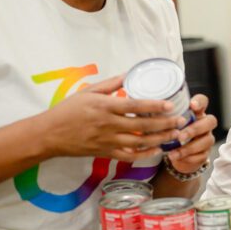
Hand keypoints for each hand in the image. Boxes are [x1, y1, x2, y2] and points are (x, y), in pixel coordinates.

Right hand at [40, 76, 183, 161]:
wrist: (49, 134)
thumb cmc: (67, 110)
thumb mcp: (87, 92)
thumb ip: (110, 84)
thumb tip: (129, 74)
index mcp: (105, 107)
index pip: (134, 106)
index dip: (154, 106)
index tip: (170, 105)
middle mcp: (108, 124)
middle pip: (142, 125)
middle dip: (165, 124)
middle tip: (181, 120)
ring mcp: (107, 141)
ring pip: (139, 142)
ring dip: (160, 139)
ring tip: (175, 134)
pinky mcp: (105, 153)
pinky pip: (129, 155)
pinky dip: (145, 154)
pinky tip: (158, 150)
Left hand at [165, 94, 217, 174]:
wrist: (175, 154)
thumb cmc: (169, 133)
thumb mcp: (166, 123)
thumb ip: (162, 116)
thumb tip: (143, 111)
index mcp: (195, 112)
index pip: (203, 101)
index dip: (200, 102)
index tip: (192, 105)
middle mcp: (205, 123)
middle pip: (210, 121)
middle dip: (194, 129)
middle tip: (179, 137)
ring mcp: (207, 138)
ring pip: (207, 140)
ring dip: (189, 147)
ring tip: (173, 153)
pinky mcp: (206, 152)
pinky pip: (202, 155)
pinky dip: (188, 158)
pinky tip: (177, 158)